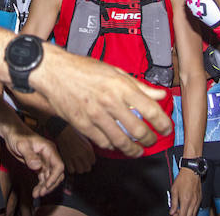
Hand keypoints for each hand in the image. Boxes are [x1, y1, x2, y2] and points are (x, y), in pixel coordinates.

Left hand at [0, 125, 63, 197]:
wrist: (12, 134)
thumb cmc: (17, 136)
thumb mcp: (22, 145)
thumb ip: (30, 156)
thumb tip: (38, 166)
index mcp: (49, 149)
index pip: (58, 165)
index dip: (55, 177)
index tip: (46, 186)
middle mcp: (49, 156)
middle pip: (57, 174)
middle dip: (50, 185)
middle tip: (41, 193)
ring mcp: (45, 162)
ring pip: (50, 178)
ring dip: (45, 187)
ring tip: (36, 194)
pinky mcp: (39, 166)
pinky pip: (43, 178)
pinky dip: (41, 186)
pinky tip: (35, 192)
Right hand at [35, 48, 170, 157]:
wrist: (53, 72)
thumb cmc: (83, 68)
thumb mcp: (115, 71)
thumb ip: (139, 85)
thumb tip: (160, 94)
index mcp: (121, 86)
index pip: (151, 109)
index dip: (163, 123)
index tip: (166, 128)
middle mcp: (110, 102)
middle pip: (138, 130)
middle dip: (149, 139)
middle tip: (152, 140)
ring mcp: (95, 115)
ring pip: (121, 141)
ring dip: (133, 149)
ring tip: (138, 150)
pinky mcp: (83, 125)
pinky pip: (103, 142)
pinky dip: (113, 146)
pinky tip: (117, 144)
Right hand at [54, 126, 95, 173]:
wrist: (64, 132)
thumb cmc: (74, 134)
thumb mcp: (85, 140)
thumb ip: (89, 149)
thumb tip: (91, 157)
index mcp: (88, 149)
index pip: (93, 162)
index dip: (90, 161)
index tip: (87, 160)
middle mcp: (83, 154)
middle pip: (88, 168)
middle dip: (85, 167)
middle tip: (82, 164)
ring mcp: (75, 157)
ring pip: (80, 171)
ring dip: (79, 169)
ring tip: (77, 165)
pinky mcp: (67, 159)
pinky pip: (72, 170)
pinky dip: (71, 169)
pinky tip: (71, 165)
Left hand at [169, 168, 201, 215]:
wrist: (191, 172)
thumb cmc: (182, 179)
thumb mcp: (174, 191)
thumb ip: (173, 203)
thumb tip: (172, 212)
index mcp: (185, 201)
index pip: (183, 215)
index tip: (174, 214)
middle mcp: (193, 202)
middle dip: (182, 215)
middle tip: (177, 212)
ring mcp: (197, 201)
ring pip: (193, 214)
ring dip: (187, 214)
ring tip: (182, 209)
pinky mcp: (200, 199)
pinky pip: (196, 209)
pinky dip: (191, 210)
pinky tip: (187, 206)